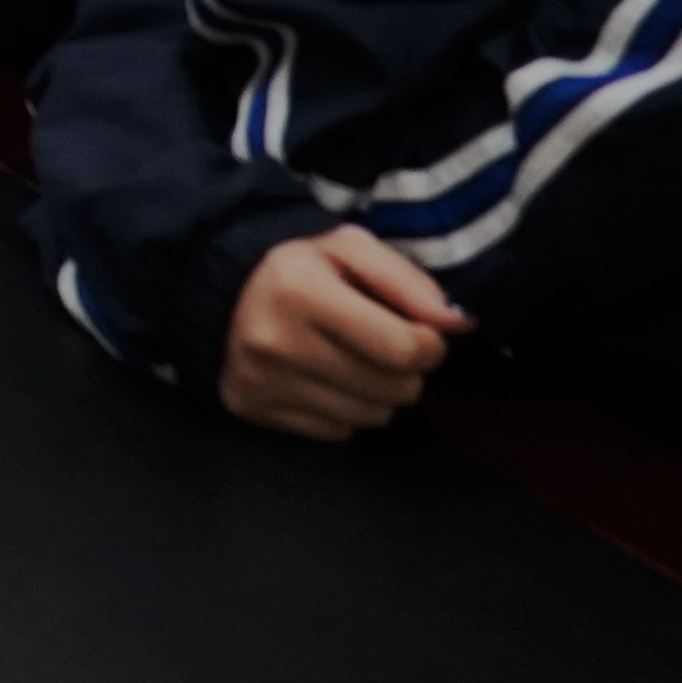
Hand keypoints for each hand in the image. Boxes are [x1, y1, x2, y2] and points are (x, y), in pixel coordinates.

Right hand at [219, 224, 469, 437]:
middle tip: (383, 346)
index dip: (428, 344)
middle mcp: (275, 339)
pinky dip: (343, 412)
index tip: (419, 333)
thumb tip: (458, 324)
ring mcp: (261, 380)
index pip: (403, 349)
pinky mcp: (252, 409)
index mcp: (299, 288)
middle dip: (405, 370)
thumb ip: (408, 280)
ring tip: (353, 362)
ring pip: (372, 418)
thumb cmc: (301, 268)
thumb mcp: (350, 249)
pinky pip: (337, 433)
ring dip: (377, 394)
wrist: (223, 291)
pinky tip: (323, 381)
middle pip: (394, 389)